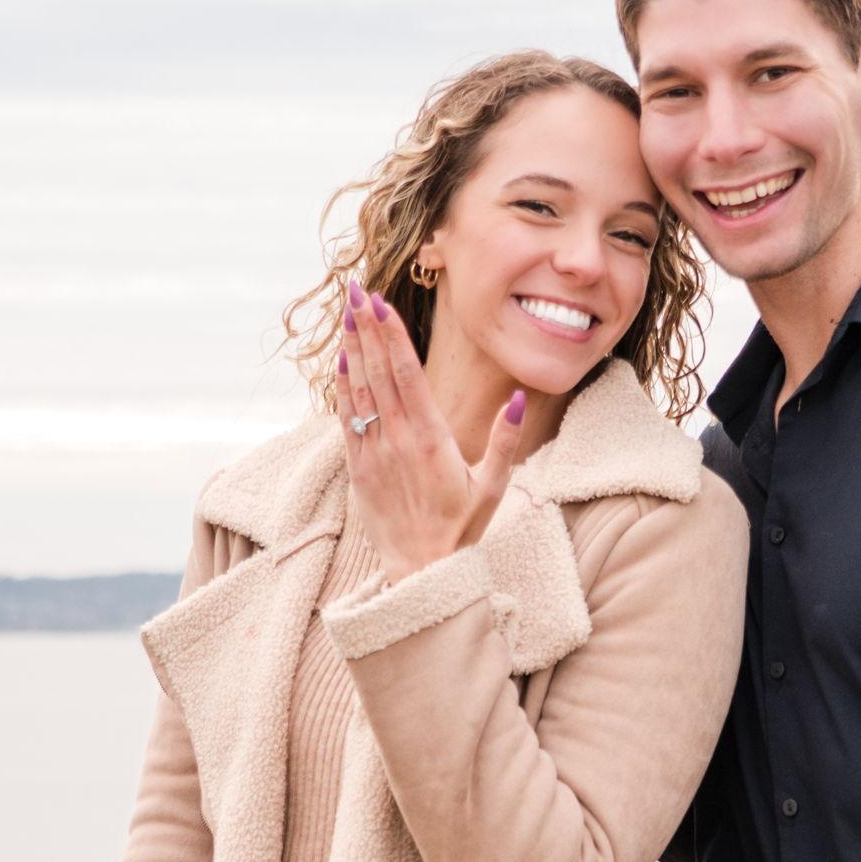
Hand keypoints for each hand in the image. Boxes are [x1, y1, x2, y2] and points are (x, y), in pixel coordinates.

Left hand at [336, 280, 526, 583]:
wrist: (421, 572)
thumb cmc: (462, 528)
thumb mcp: (493, 486)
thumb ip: (505, 440)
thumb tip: (519, 397)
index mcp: (432, 440)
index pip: (407, 375)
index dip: (391, 336)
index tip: (379, 303)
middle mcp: (398, 440)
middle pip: (378, 372)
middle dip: (366, 328)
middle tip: (355, 290)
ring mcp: (375, 453)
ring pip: (358, 390)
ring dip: (352, 348)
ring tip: (346, 313)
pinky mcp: (359, 468)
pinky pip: (347, 418)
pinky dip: (343, 387)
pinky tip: (342, 360)